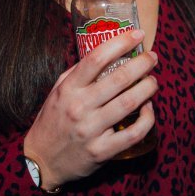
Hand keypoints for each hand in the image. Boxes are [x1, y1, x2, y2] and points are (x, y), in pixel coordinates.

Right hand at [23, 29, 157, 189]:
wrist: (41, 161)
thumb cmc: (52, 122)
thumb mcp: (58, 92)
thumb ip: (78, 73)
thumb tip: (105, 53)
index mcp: (68, 89)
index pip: (96, 58)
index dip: (120, 42)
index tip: (137, 34)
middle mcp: (79, 107)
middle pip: (119, 79)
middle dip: (142, 64)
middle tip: (152, 57)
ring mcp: (91, 130)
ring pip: (129, 103)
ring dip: (148, 88)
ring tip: (153, 81)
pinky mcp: (102, 151)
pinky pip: (133, 133)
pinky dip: (148, 119)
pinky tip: (149, 109)